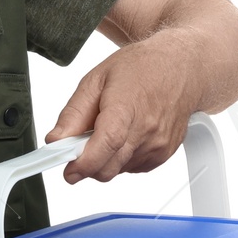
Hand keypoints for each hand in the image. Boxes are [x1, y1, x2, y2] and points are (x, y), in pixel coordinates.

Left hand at [44, 30, 200, 184]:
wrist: (182, 67)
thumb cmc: (142, 68)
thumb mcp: (96, 80)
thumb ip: (73, 114)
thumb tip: (55, 140)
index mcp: (127, 108)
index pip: (105, 146)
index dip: (82, 164)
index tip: (67, 169)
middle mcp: (146, 131)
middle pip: (108, 167)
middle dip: (87, 163)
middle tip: (79, 143)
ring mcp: (158, 145)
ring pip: (117, 170)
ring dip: (105, 158)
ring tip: (110, 126)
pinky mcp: (163, 155)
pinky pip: (131, 168)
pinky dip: (121, 157)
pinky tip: (126, 133)